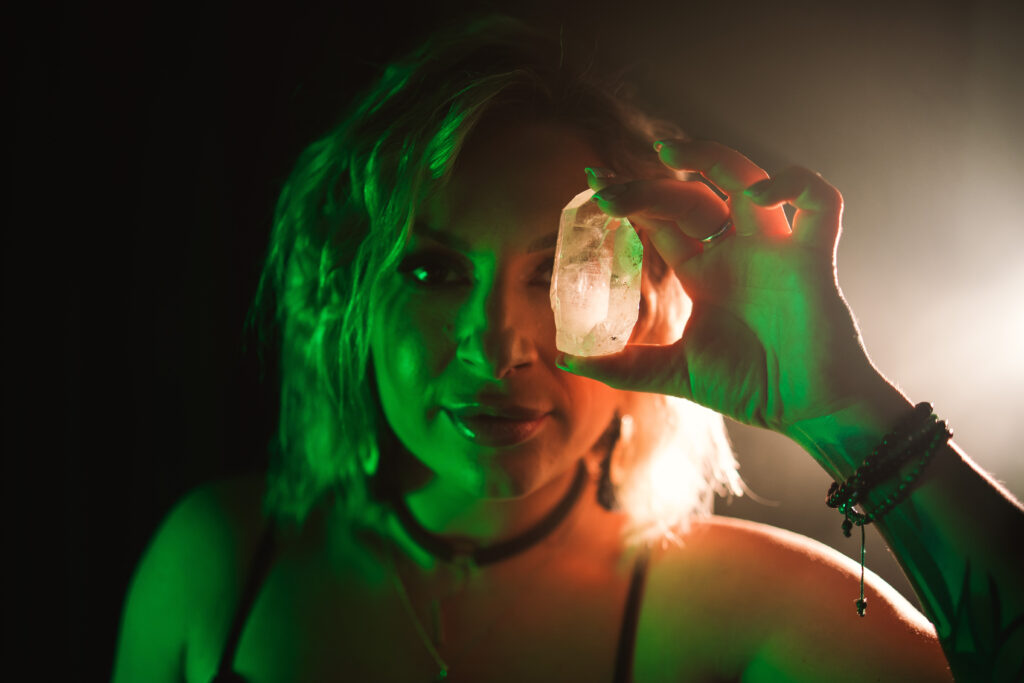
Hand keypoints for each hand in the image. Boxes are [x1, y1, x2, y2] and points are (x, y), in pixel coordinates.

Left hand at [562, 140, 890, 442]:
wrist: (808, 412)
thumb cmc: (753, 387)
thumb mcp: (675, 374)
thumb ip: (624, 366)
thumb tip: (567, 359)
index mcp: (704, 272)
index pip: (661, 220)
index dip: (629, 199)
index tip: (593, 181)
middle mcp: (736, 251)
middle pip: (691, 196)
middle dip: (648, 185)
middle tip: (609, 186)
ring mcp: (774, 248)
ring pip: (747, 178)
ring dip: (711, 157)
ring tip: (669, 152)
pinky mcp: (813, 257)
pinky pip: (819, 201)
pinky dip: (794, 184)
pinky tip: (756, 196)